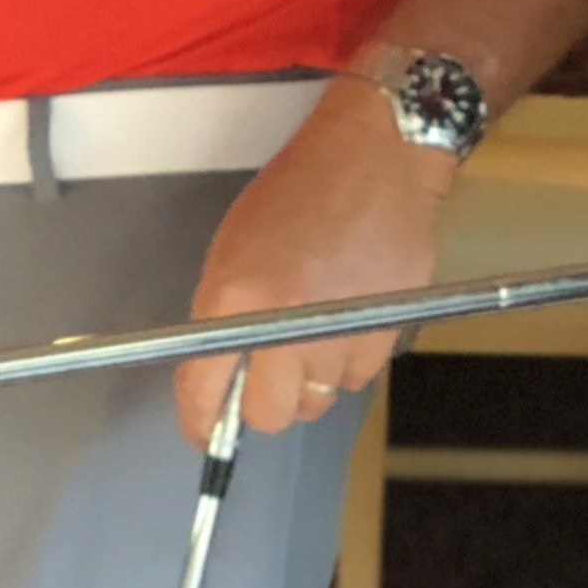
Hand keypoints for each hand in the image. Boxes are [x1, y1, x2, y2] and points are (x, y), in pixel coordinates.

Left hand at [173, 76, 454, 442]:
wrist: (374, 159)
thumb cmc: (296, 193)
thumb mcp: (233, 247)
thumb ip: (222, 318)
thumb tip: (220, 377)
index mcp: (237, 299)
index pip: (207, 392)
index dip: (202, 420)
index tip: (206, 429)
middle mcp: (289, 324)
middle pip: (268, 415)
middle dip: (262, 401)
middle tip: (266, 370)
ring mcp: (341, 332)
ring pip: (316, 400)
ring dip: (309, 377)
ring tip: (315, 324)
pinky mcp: (385, 333)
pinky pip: (357, 378)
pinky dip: (347, 359)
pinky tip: (347, 314)